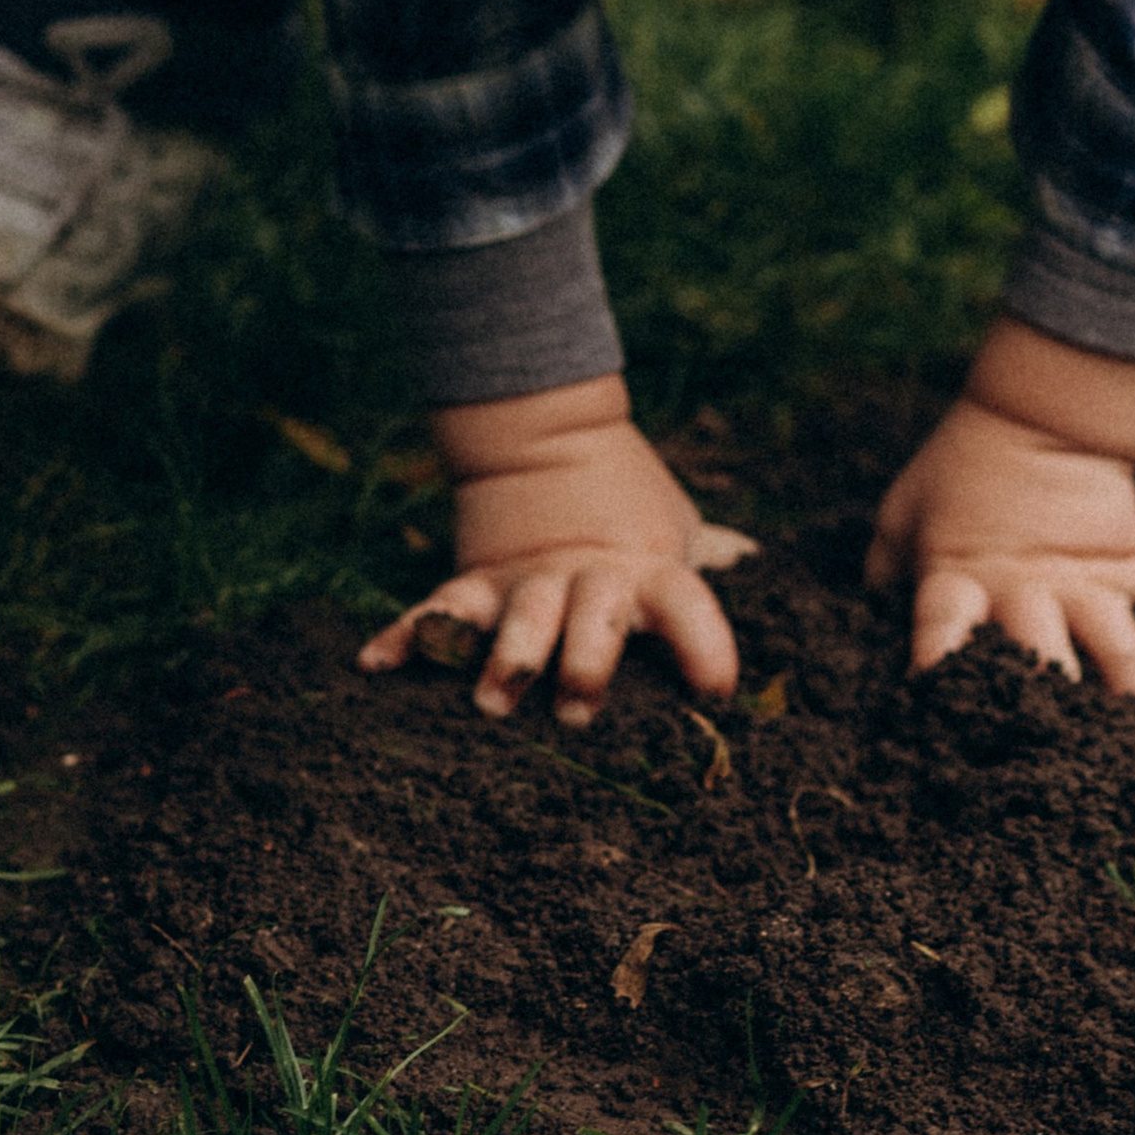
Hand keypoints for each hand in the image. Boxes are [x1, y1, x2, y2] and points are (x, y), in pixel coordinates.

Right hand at [357, 374, 755, 726]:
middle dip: (588, 661)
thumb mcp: (677, 526)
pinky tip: (375, 665)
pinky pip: (438, 610)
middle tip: (579, 706)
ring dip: (510, 657)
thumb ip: (710, 560)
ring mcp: (528, 581)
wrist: (546, 429)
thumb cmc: (626, 499)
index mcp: (647, 570)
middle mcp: (589, 579)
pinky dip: (405, 637)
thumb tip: (759, 568)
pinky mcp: (478, 579)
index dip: (705, 645)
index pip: (687, 605)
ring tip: (493, 698)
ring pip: (521, 618)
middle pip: (594, 618)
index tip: (719, 691)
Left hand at [866, 317, 1134, 696]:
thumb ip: (887, 565)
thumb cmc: (960, 466)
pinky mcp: (1126, 565)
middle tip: (1055, 747)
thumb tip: (864, 613)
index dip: (939, 666)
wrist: (1039, 414)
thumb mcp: (905, 510)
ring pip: (1115, 645)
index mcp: (961, 579)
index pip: (942, 630)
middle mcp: (1024, 591)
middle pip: (1042, 659)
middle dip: (1049, 707)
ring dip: (1125, 687)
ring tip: (1133, 726)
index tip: (938, 701)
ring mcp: (1083, 580)